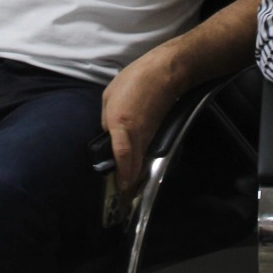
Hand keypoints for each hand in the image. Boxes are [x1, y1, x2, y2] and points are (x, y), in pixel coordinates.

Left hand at [102, 55, 181, 192]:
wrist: (165, 73)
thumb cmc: (134, 80)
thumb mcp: (109, 97)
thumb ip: (106, 120)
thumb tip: (108, 136)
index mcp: (121, 123)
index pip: (121, 154)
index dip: (122, 174)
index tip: (121, 189)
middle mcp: (136, 134)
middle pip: (134, 165)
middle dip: (129, 183)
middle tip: (122, 199)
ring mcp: (149, 135)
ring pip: (141, 161)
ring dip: (135, 175)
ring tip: (127, 189)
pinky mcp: (156, 133)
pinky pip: (147, 152)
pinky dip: (141, 163)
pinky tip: (136, 170)